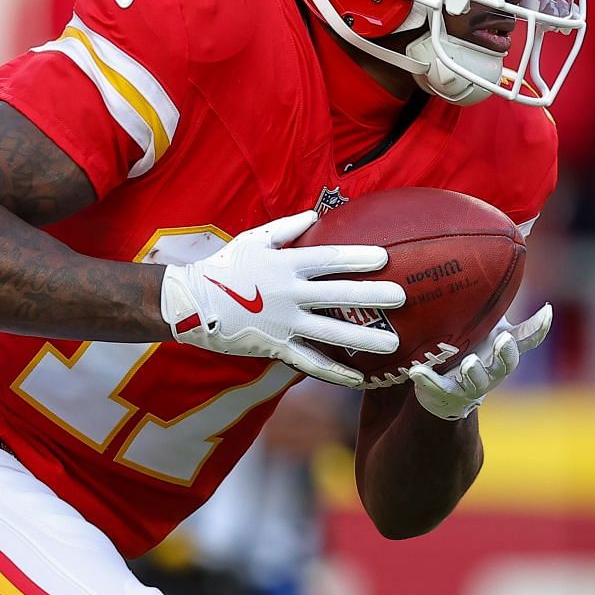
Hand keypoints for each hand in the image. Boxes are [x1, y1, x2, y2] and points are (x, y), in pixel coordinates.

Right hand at [161, 211, 402, 387]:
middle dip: (372, 295)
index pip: (329, 259)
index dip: (357, 258)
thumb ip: (287, 228)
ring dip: (364, 338)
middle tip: (403, 296)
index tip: (385, 258)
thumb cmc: (225, 267)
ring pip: (331, 332)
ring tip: (393, 344)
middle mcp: (289, 294)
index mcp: (285, 265)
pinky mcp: (276, 347)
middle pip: (338, 294)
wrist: (191, 304)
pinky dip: (336, 372)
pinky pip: (311, 362)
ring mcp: (284, 323)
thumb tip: (315, 214)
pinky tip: (360, 379)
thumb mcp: (253, 240)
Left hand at [408, 304, 550, 420]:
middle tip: (504, 339)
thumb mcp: (487, 328)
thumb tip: (505, 267)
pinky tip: (417, 371)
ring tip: (468, 362)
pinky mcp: (445, 392)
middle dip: (506, 353)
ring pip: (476, 382)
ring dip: (474, 372)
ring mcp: (470, 384)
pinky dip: (428, 380)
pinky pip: (437, 387)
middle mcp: (493, 370)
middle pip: (505, 364)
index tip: (546, 311)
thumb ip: (496, 307)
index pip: (527, 339)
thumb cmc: (472, 348)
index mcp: (504, 351)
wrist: (448, 389)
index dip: (539, 327)